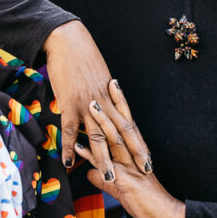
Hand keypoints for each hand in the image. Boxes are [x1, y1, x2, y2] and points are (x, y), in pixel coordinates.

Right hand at [43, 21, 148, 175]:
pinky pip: (70, 130)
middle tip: (144, 172)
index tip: (148, 157)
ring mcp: (87, 104)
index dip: (139, 142)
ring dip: (105, 159)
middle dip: (133, 154)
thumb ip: (102, 93)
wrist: (68, 40)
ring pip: (99, 136)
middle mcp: (104, 103)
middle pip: (121, 133)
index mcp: (112, 96)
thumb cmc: (82, 55)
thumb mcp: (98, 75)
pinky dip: (70, 148)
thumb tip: (103, 105)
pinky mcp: (69, 103)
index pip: (129, 124)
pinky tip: (70, 163)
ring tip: (111, 177)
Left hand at [73, 80, 185, 217]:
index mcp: (135, 152)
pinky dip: (90, 155)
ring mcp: (128, 166)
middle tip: (108, 80)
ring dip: (102, 121)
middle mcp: (132, 155)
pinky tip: (77, 147)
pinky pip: (104, 165)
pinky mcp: (123, 180)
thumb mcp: (122, 188)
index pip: (127, 122)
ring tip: (91, 104)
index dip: (121, 104)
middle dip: (115, 102)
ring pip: (114, 138)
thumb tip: (91, 172)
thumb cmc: (146, 202)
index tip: (114, 85)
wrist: (163, 216)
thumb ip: (105, 178)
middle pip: (123, 123)